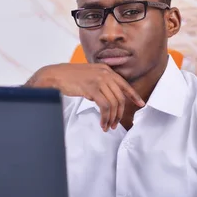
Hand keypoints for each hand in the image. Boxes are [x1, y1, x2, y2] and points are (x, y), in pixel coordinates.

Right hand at [26, 64, 144, 130]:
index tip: (141, 104)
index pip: (125, 84)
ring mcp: (99, 80)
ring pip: (114, 103)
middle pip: (120, 97)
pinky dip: (105, 117)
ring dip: (112, 118)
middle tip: (115, 124)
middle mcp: (105, 73)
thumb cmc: (69, 78)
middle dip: (120, 113)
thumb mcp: (90, 77)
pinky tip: (102, 123)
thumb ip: (101, 84)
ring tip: (107, 126)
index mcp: (106, 70)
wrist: (55, 75)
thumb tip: (107, 99)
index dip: (134, 95)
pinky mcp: (92, 88)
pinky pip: (105, 106)